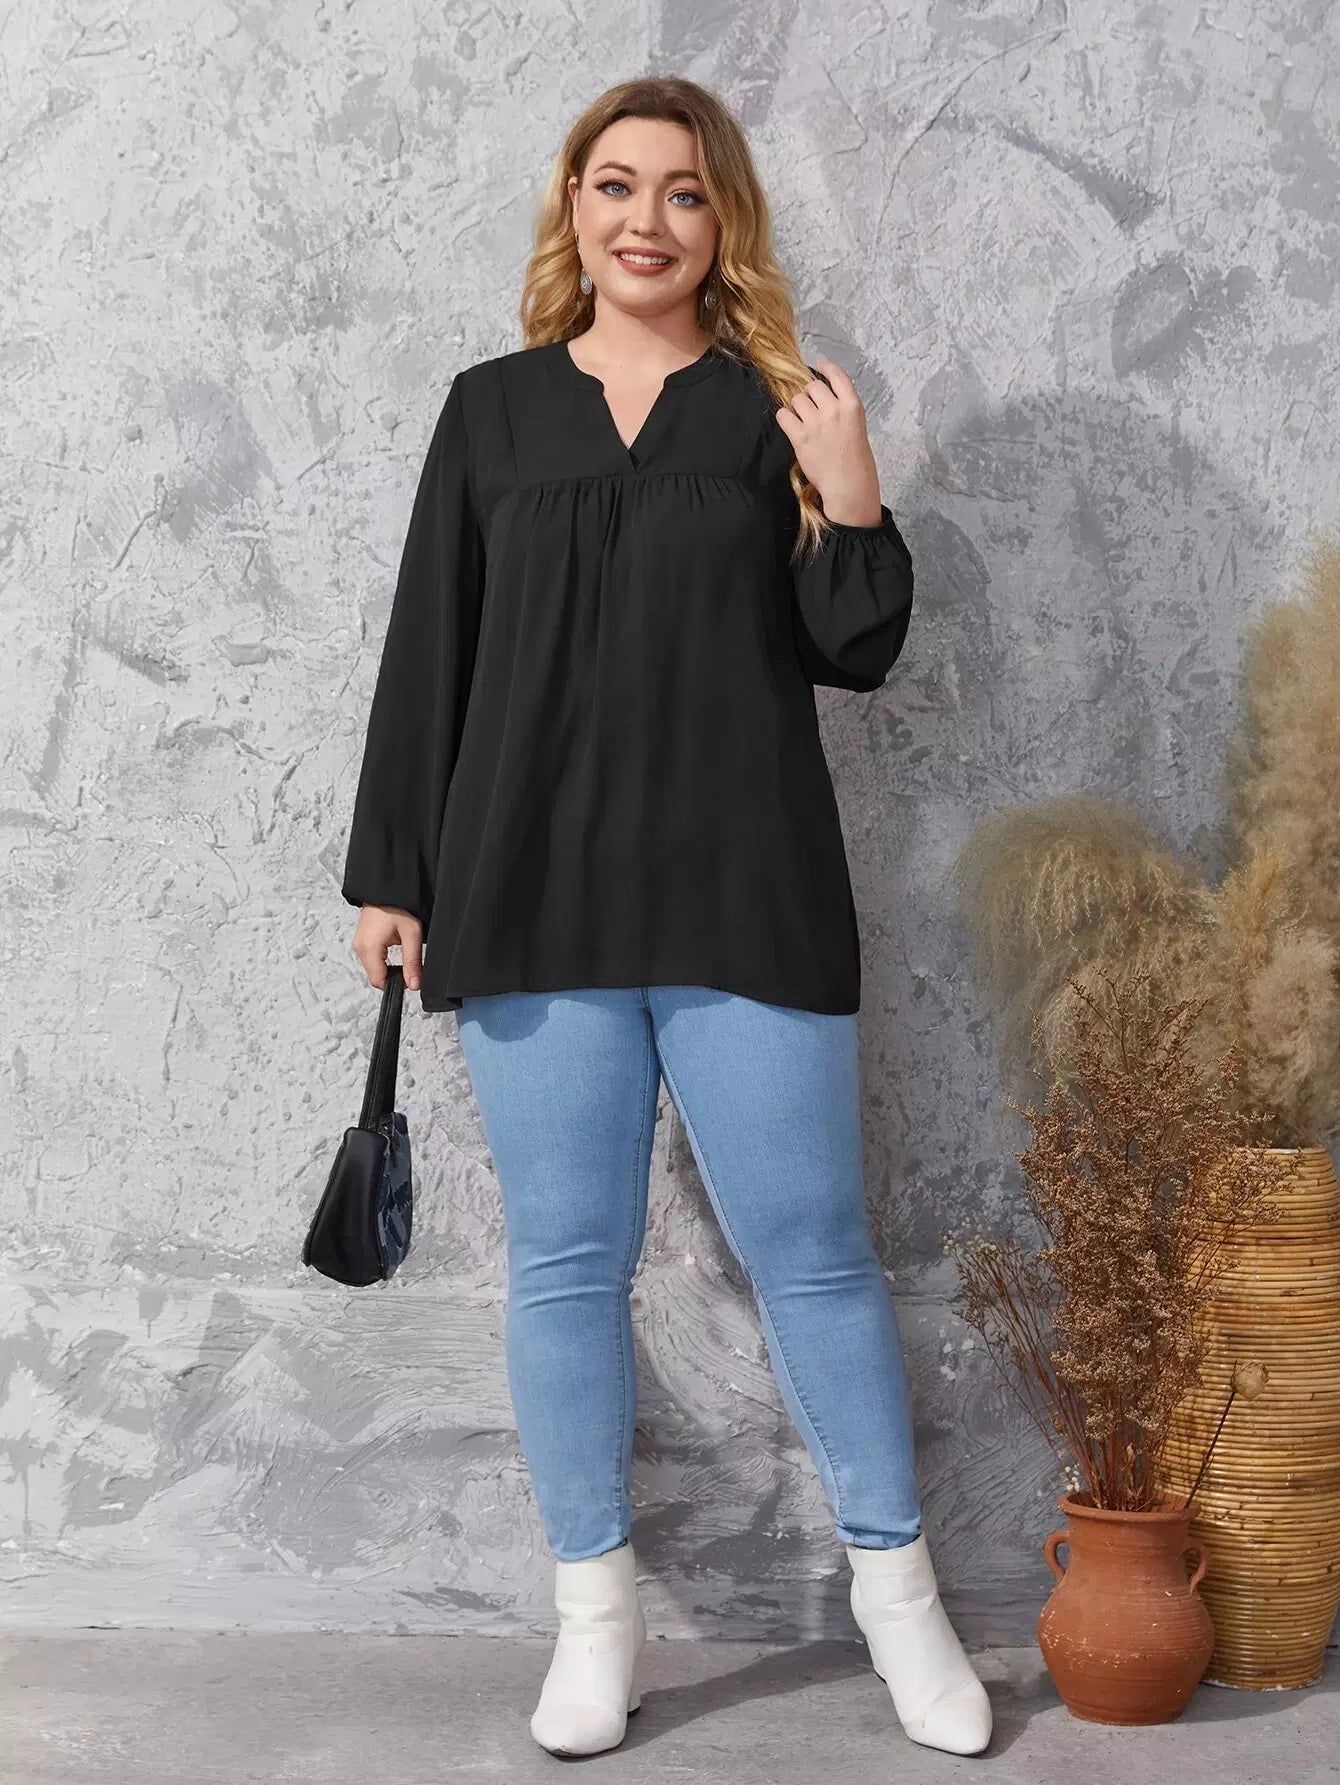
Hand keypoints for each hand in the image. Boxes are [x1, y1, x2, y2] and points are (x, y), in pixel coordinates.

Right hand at [353, 905, 422, 991]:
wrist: (388, 887)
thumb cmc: (399, 905)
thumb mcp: (411, 935)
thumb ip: (412, 962)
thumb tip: (414, 985)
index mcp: (369, 948)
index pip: (378, 981)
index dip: (396, 984)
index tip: (410, 978)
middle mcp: (359, 948)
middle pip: (375, 976)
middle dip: (393, 976)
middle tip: (410, 964)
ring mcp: (358, 943)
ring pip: (374, 968)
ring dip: (389, 967)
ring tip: (403, 952)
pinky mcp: (361, 939)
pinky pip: (372, 958)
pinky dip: (384, 959)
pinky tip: (395, 948)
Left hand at [773, 357, 882, 525]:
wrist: (848, 484)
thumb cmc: (854, 459)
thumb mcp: (857, 426)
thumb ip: (842, 408)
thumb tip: (821, 395)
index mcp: (852, 406)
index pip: (837, 376)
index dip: (826, 367)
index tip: (819, 363)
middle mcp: (834, 410)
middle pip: (812, 386)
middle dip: (809, 395)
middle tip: (812, 410)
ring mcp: (816, 423)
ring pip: (797, 399)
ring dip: (797, 408)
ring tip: (804, 422)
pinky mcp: (800, 437)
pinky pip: (784, 416)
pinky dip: (785, 419)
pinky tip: (792, 426)